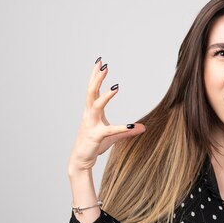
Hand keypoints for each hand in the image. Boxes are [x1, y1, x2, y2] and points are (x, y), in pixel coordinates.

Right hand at [68, 58, 145, 172]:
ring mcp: (91, 125)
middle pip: (91, 92)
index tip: (100, 62)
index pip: (92, 89)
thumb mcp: (113, 136)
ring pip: (96, 106)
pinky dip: (121, 128)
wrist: (81, 160)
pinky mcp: (96, 136)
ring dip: (106, 96)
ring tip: (116, 87)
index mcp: (91, 111)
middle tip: (104, 65)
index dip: (95, 75)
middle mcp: (89, 115)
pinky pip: (109, 130)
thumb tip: (142, 127)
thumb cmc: (94, 145)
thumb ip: (127, 130)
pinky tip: (131, 125)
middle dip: (96, 78)